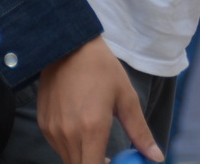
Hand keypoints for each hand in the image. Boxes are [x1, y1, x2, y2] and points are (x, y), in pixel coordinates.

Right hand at [36, 36, 160, 163]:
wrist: (68, 47)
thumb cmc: (102, 70)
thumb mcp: (126, 98)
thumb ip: (139, 132)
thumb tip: (156, 157)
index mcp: (92, 128)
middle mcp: (69, 134)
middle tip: (109, 158)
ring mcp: (53, 131)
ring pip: (69, 158)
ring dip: (84, 156)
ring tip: (97, 138)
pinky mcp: (43, 125)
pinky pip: (59, 147)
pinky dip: (71, 146)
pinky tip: (81, 128)